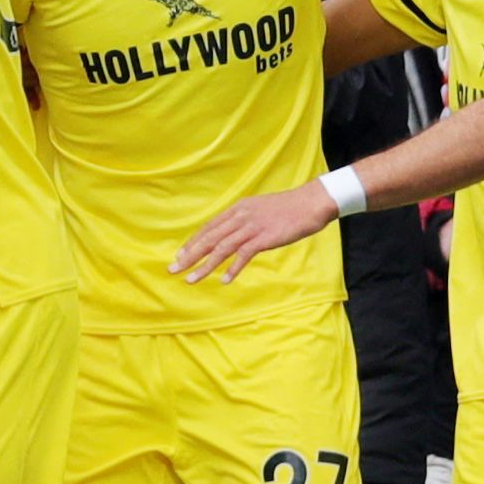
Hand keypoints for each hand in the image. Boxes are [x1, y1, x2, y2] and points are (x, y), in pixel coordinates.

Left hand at [171, 184, 338, 283]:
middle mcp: (240, 217)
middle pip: (209, 238)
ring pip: (221, 248)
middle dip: (189, 255)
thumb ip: (244, 220)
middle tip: (173, 269)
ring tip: (191, 280)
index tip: (180, 255)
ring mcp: (252, 227)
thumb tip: (233, 233)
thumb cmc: (288, 209)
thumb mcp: (260, 210)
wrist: (310, 203)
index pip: (209, 227)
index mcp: (238, 209)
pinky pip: (244, 255)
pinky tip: (223, 280)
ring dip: (204, 266)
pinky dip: (232, 269)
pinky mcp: (265, 238)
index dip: (193, 242)